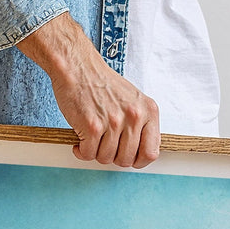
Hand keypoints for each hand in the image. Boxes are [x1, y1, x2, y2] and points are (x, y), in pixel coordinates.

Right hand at [18, 13, 159, 168]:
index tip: (129, 158)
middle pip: (126, 160)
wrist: (78, 66)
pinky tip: (80, 139)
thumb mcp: (133, 101)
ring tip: (92, 137)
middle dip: (113, 157)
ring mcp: (114, 122)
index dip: (138, 161)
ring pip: (106, 159)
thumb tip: (141, 153)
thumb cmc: (103, 84)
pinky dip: (81, 151)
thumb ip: (140, 125)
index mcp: (148, 111)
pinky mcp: (92, 126)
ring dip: (95, 152)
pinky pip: (88, 154)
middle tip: (104, 144)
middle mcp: (134, 116)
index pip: (151, 153)